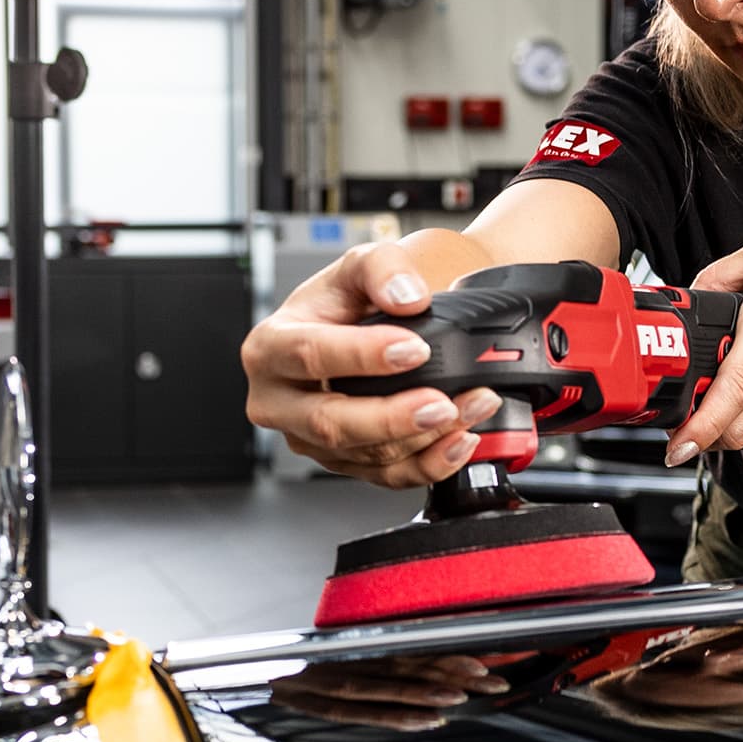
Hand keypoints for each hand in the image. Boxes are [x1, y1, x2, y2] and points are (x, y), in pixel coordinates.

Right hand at [239, 242, 503, 487]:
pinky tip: (459, 439)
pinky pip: (385, 476)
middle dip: (393, 416)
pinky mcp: (343, 462)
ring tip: (471, 406)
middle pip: (331, 422)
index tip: (414, 348)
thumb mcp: (359, 265)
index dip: (363, 355)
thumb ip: (382, 268)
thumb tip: (407, 297)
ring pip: (365, 454)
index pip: (310, 355)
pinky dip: (430, 463)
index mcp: (271, 347)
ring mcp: (310, 439)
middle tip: (442, 402)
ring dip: (427, 437)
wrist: (359, 328)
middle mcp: (279, 401)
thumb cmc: (345, 301)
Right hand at [266, 655, 508, 730]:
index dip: (450, 653)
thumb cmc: (299, 663)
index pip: (413, 646)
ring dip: (429, 691)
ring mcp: (337, 681)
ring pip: (390, 685)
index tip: (485, 659)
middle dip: (455, 674)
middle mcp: (352, 657)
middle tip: (492, 681)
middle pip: (410, 663)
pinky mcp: (323, 706)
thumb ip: (379, 652)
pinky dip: (399, 717)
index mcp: (361, 642)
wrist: (249, 674)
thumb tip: (426, 654)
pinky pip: (366, 713)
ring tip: (462, 697)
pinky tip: (428, 721)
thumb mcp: (343, 651)